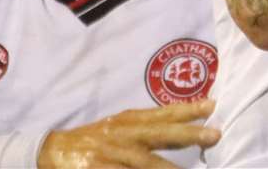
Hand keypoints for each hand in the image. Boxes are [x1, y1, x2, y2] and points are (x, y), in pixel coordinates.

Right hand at [37, 99, 219, 168]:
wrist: (52, 151)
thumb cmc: (94, 138)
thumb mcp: (120, 126)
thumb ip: (148, 126)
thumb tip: (184, 125)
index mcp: (128, 121)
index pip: (163, 113)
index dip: (187, 110)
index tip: (213, 105)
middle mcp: (123, 135)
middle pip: (160, 134)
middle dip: (188, 134)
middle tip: (215, 134)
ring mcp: (110, 155)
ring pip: (146, 163)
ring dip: (170, 168)